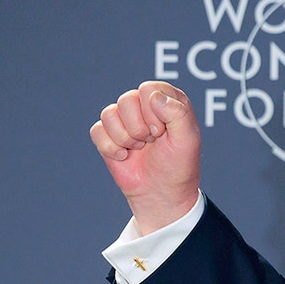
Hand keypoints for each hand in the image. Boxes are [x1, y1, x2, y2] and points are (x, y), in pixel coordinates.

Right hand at [91, 81, 201, 233]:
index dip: (153, 112)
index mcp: (168, 100)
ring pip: (109, 113)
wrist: (161, 193)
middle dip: (139, 127)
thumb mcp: (187, 140)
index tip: (163, 132)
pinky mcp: (108, 134)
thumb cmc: (178, 165)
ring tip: (140, 148)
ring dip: (126, 138)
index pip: (149, 90)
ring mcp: (125, 119)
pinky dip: (111, 148)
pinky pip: (97, 130)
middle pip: (127, 99)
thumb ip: (177, 113)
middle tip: (152, 141)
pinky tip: (125, 156)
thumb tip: (153, 96)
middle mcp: (145, 105)